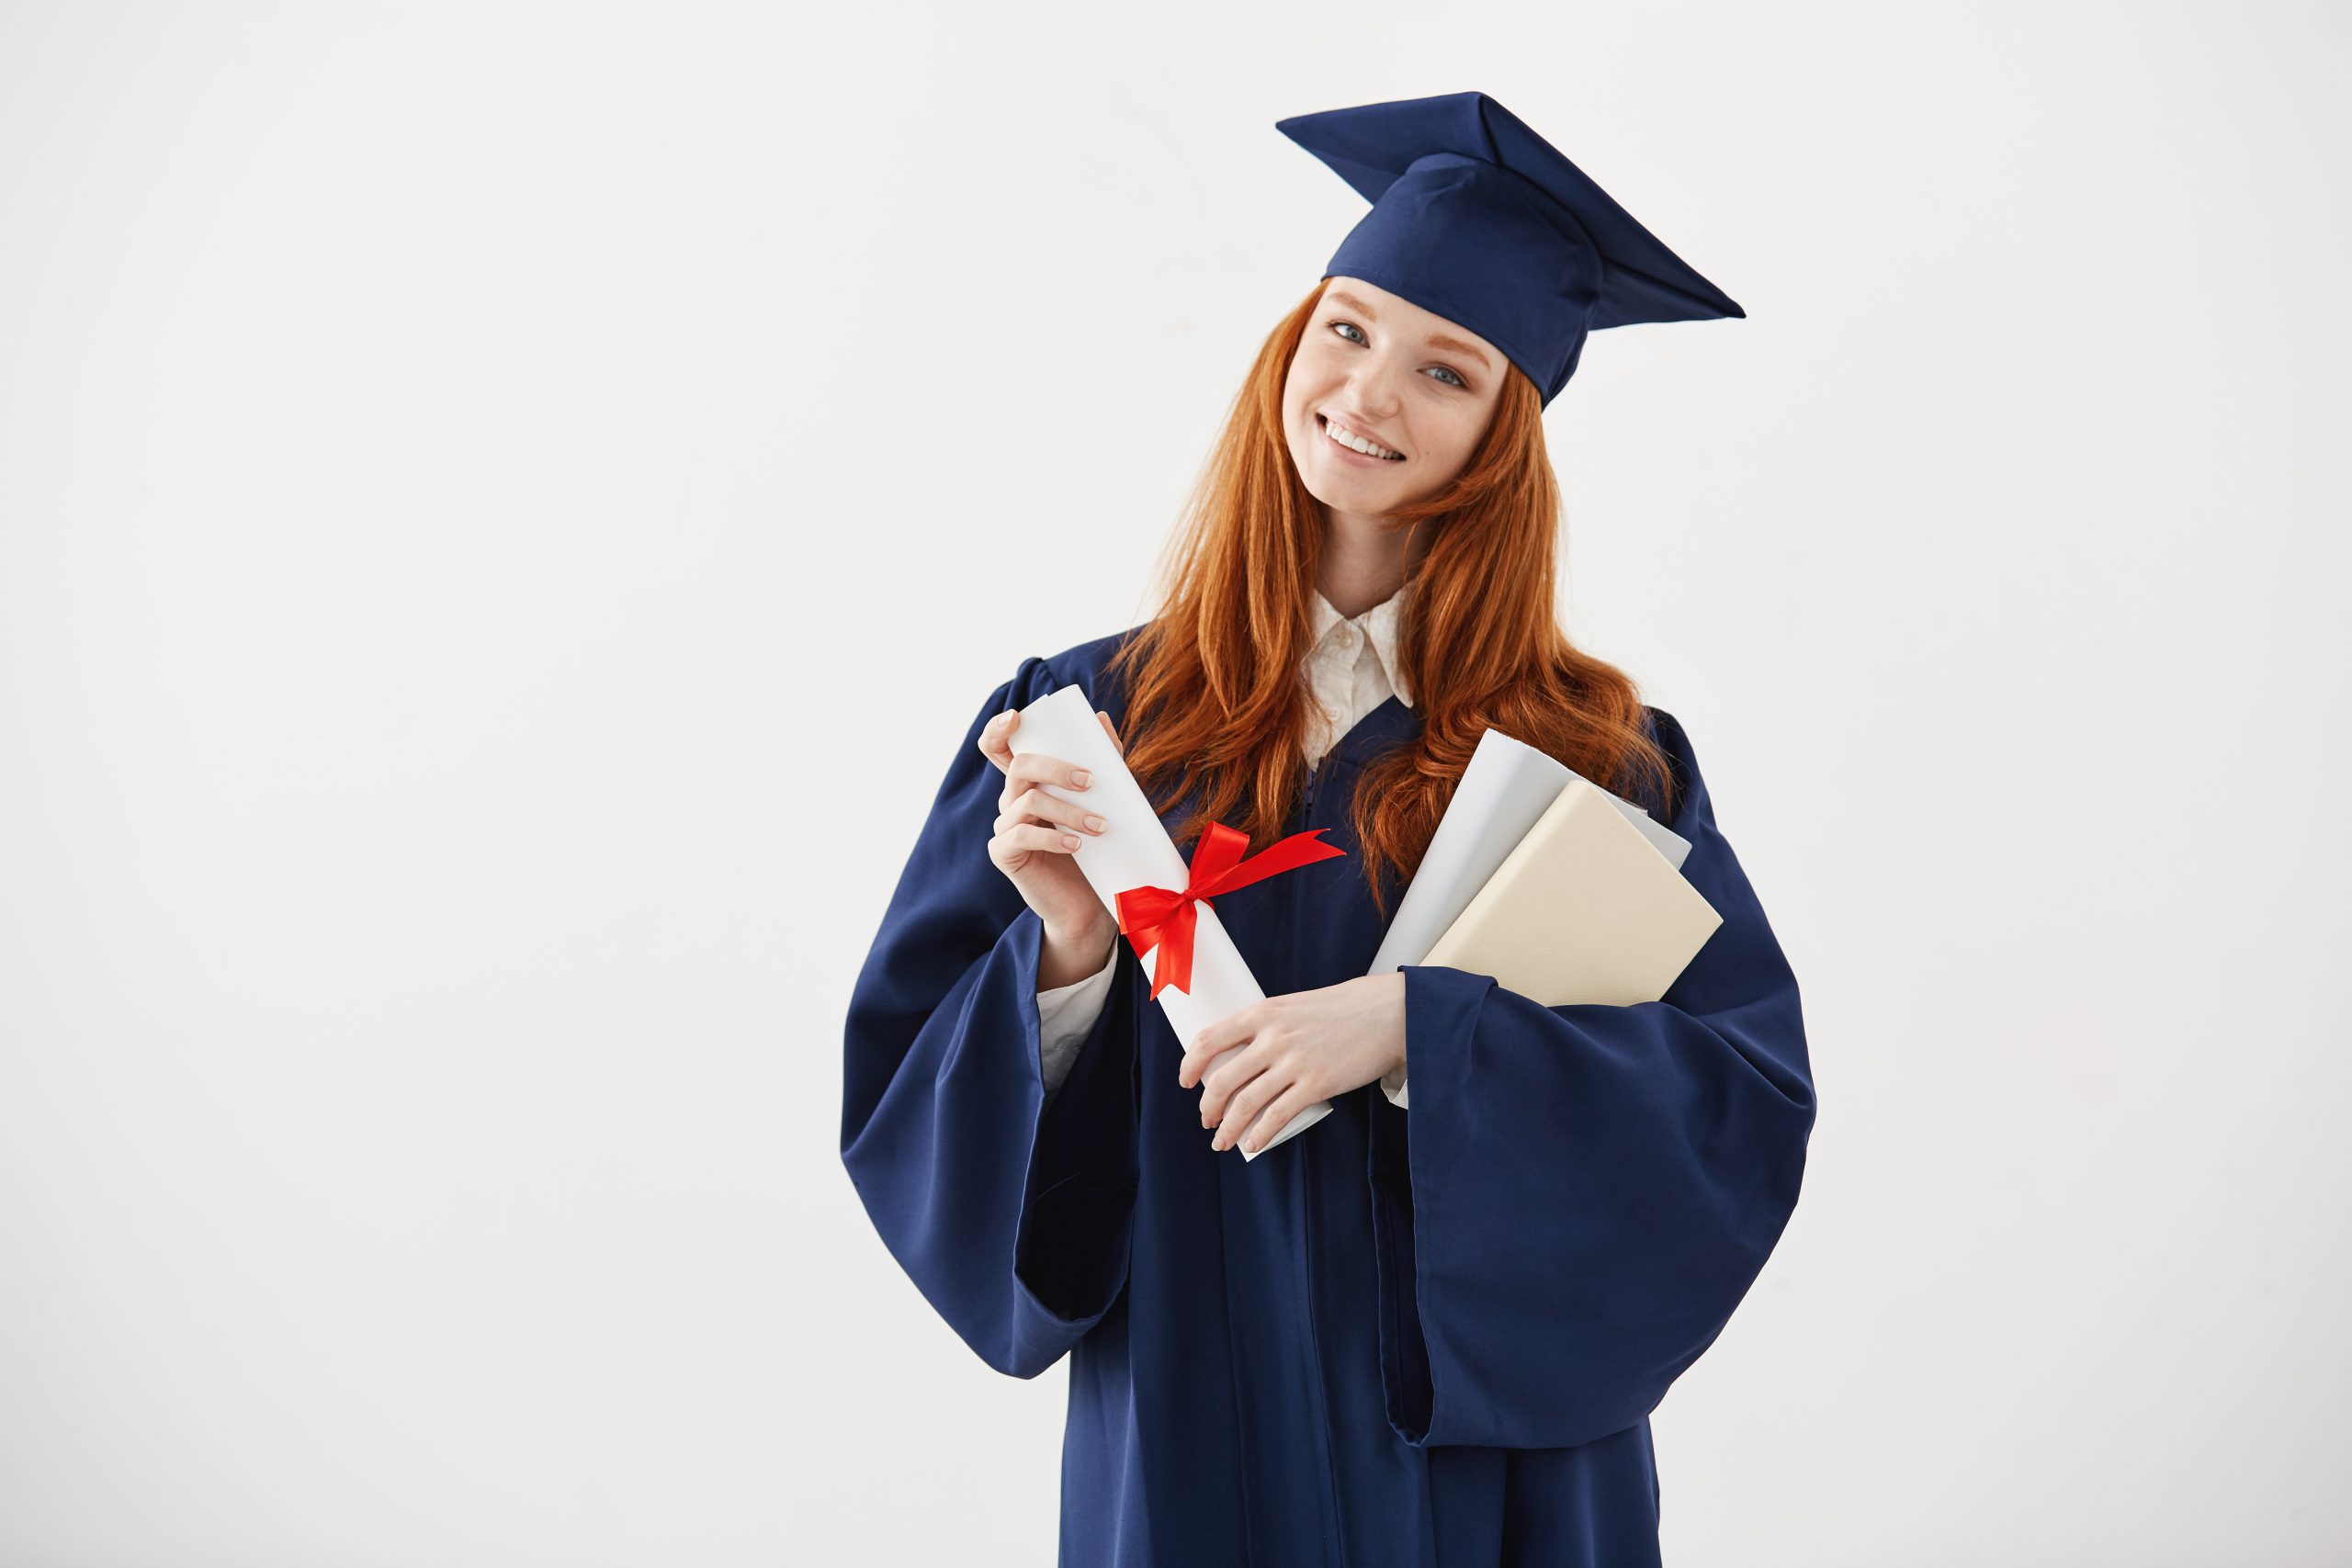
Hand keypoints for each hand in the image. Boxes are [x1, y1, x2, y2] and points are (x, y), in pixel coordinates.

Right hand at [978, 705, 1125, 942]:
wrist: (1089, 903)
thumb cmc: (1095, 848)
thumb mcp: (1101, 801)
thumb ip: (1102, 762)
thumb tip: (1100, 718)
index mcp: (1028, 782)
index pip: (998, 748)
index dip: (998, 729)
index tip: (1017, 716)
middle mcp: (1010, 799)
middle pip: (1020, 766)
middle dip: (1057, 768)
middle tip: (1091, 781)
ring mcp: (1004, 826)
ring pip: (1029, 801)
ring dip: (1069, 810)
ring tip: (1101, 826)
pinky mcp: (1004, 854)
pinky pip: (1022, 837)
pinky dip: (1052, 838)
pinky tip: (1076, 845)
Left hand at [1177, 973, 1406, 1153]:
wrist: (1386, 1014)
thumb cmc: (1339, 1010)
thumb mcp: (1293, 1006)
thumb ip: (1267, 1026)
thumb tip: (1240, 1055)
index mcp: (1263, 1013)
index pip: (1209, 1040)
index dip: (1189, 1064)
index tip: (1185, 1081)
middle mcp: (1273, 1038)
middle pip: (1222, 1080)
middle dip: (1207, 1108)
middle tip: (1207, 1120)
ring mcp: (1294, 1063)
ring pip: (1245, 1104)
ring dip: (1227, 1129)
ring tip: (1223, 1140)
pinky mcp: (1316, 1085)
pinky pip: (1277, 1117)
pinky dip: (1258, 1135)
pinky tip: (1251, 1144)